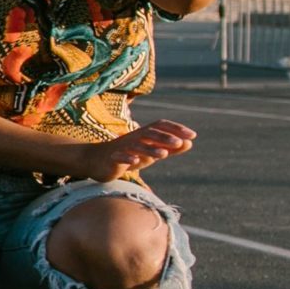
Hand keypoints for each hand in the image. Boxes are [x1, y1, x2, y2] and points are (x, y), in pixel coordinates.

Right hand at [75, 119, 195, 181]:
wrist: (97, 160)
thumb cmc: (128, 155)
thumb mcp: (151, 152)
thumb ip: (170, 148)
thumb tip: (189, 142)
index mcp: (144, 134)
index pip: (161, 126)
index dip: (176, 128)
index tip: (192, 135)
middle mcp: (134, 138)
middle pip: (149, 133)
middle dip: (164, 137)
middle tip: (179, 142)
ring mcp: (122, 148)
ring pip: (136, 146)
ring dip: (149, 148)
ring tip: (163, 154)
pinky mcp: (112, 158)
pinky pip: (119, 156)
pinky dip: (126, 158)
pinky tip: (135, 162)